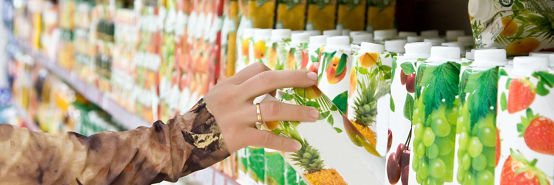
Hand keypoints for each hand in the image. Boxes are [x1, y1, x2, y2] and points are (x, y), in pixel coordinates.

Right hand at [204, 63, 319, 152]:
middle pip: (268, 80)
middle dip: (294, 78)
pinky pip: (266, 138)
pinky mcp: (236, 137)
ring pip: (272, 109)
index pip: (258, 68)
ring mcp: (235, 117)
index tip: (293, 80)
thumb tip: (269, 90)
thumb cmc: (203, 121)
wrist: (180, 143)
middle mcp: (232, 97)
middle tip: (313, 79)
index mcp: (229, 84)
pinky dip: (283, 142)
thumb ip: (239, 91)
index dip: (277, 72)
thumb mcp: (218, 98)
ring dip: (297, 111)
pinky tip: (296, 145)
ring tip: (315, 115)